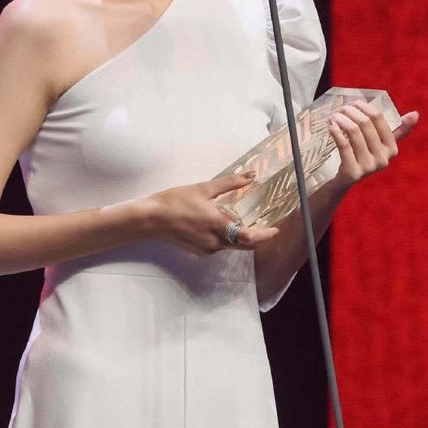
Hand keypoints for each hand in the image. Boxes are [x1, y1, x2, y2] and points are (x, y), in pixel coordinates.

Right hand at [142, 173, 281, 254]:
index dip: (265, 235)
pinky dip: (224, 237)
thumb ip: (230, 183)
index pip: (250, 237)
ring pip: (230, 245)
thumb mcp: (204, 189)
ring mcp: (207, 249)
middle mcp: (216, 242)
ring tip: (236, 219)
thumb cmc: (175, 201)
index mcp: (219, 225)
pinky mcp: (199, 251)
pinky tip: (217, 224)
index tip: (276, 229)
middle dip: (255, 236)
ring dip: (237, 235)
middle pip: (243, 244)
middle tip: (262, 224)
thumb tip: (251, 175)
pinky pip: (219, 245)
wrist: (150, 219)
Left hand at [324, 101, 419, 192]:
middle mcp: (383, 159)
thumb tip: (416, 114)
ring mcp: (368, 167)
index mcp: (392, 148)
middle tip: (341, 109)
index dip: (364, 107)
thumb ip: (398, 130)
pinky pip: (344, 145)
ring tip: (334, 116)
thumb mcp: (380, 144)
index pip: (378, 118)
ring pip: (353, 132)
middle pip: (365, 123)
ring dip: (341, 120)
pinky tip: (331, 126)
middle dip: (350, 111)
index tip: (353, 103)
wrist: (345, 181)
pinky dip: (335, 132)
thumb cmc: (363, 156)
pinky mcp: (353, 173)